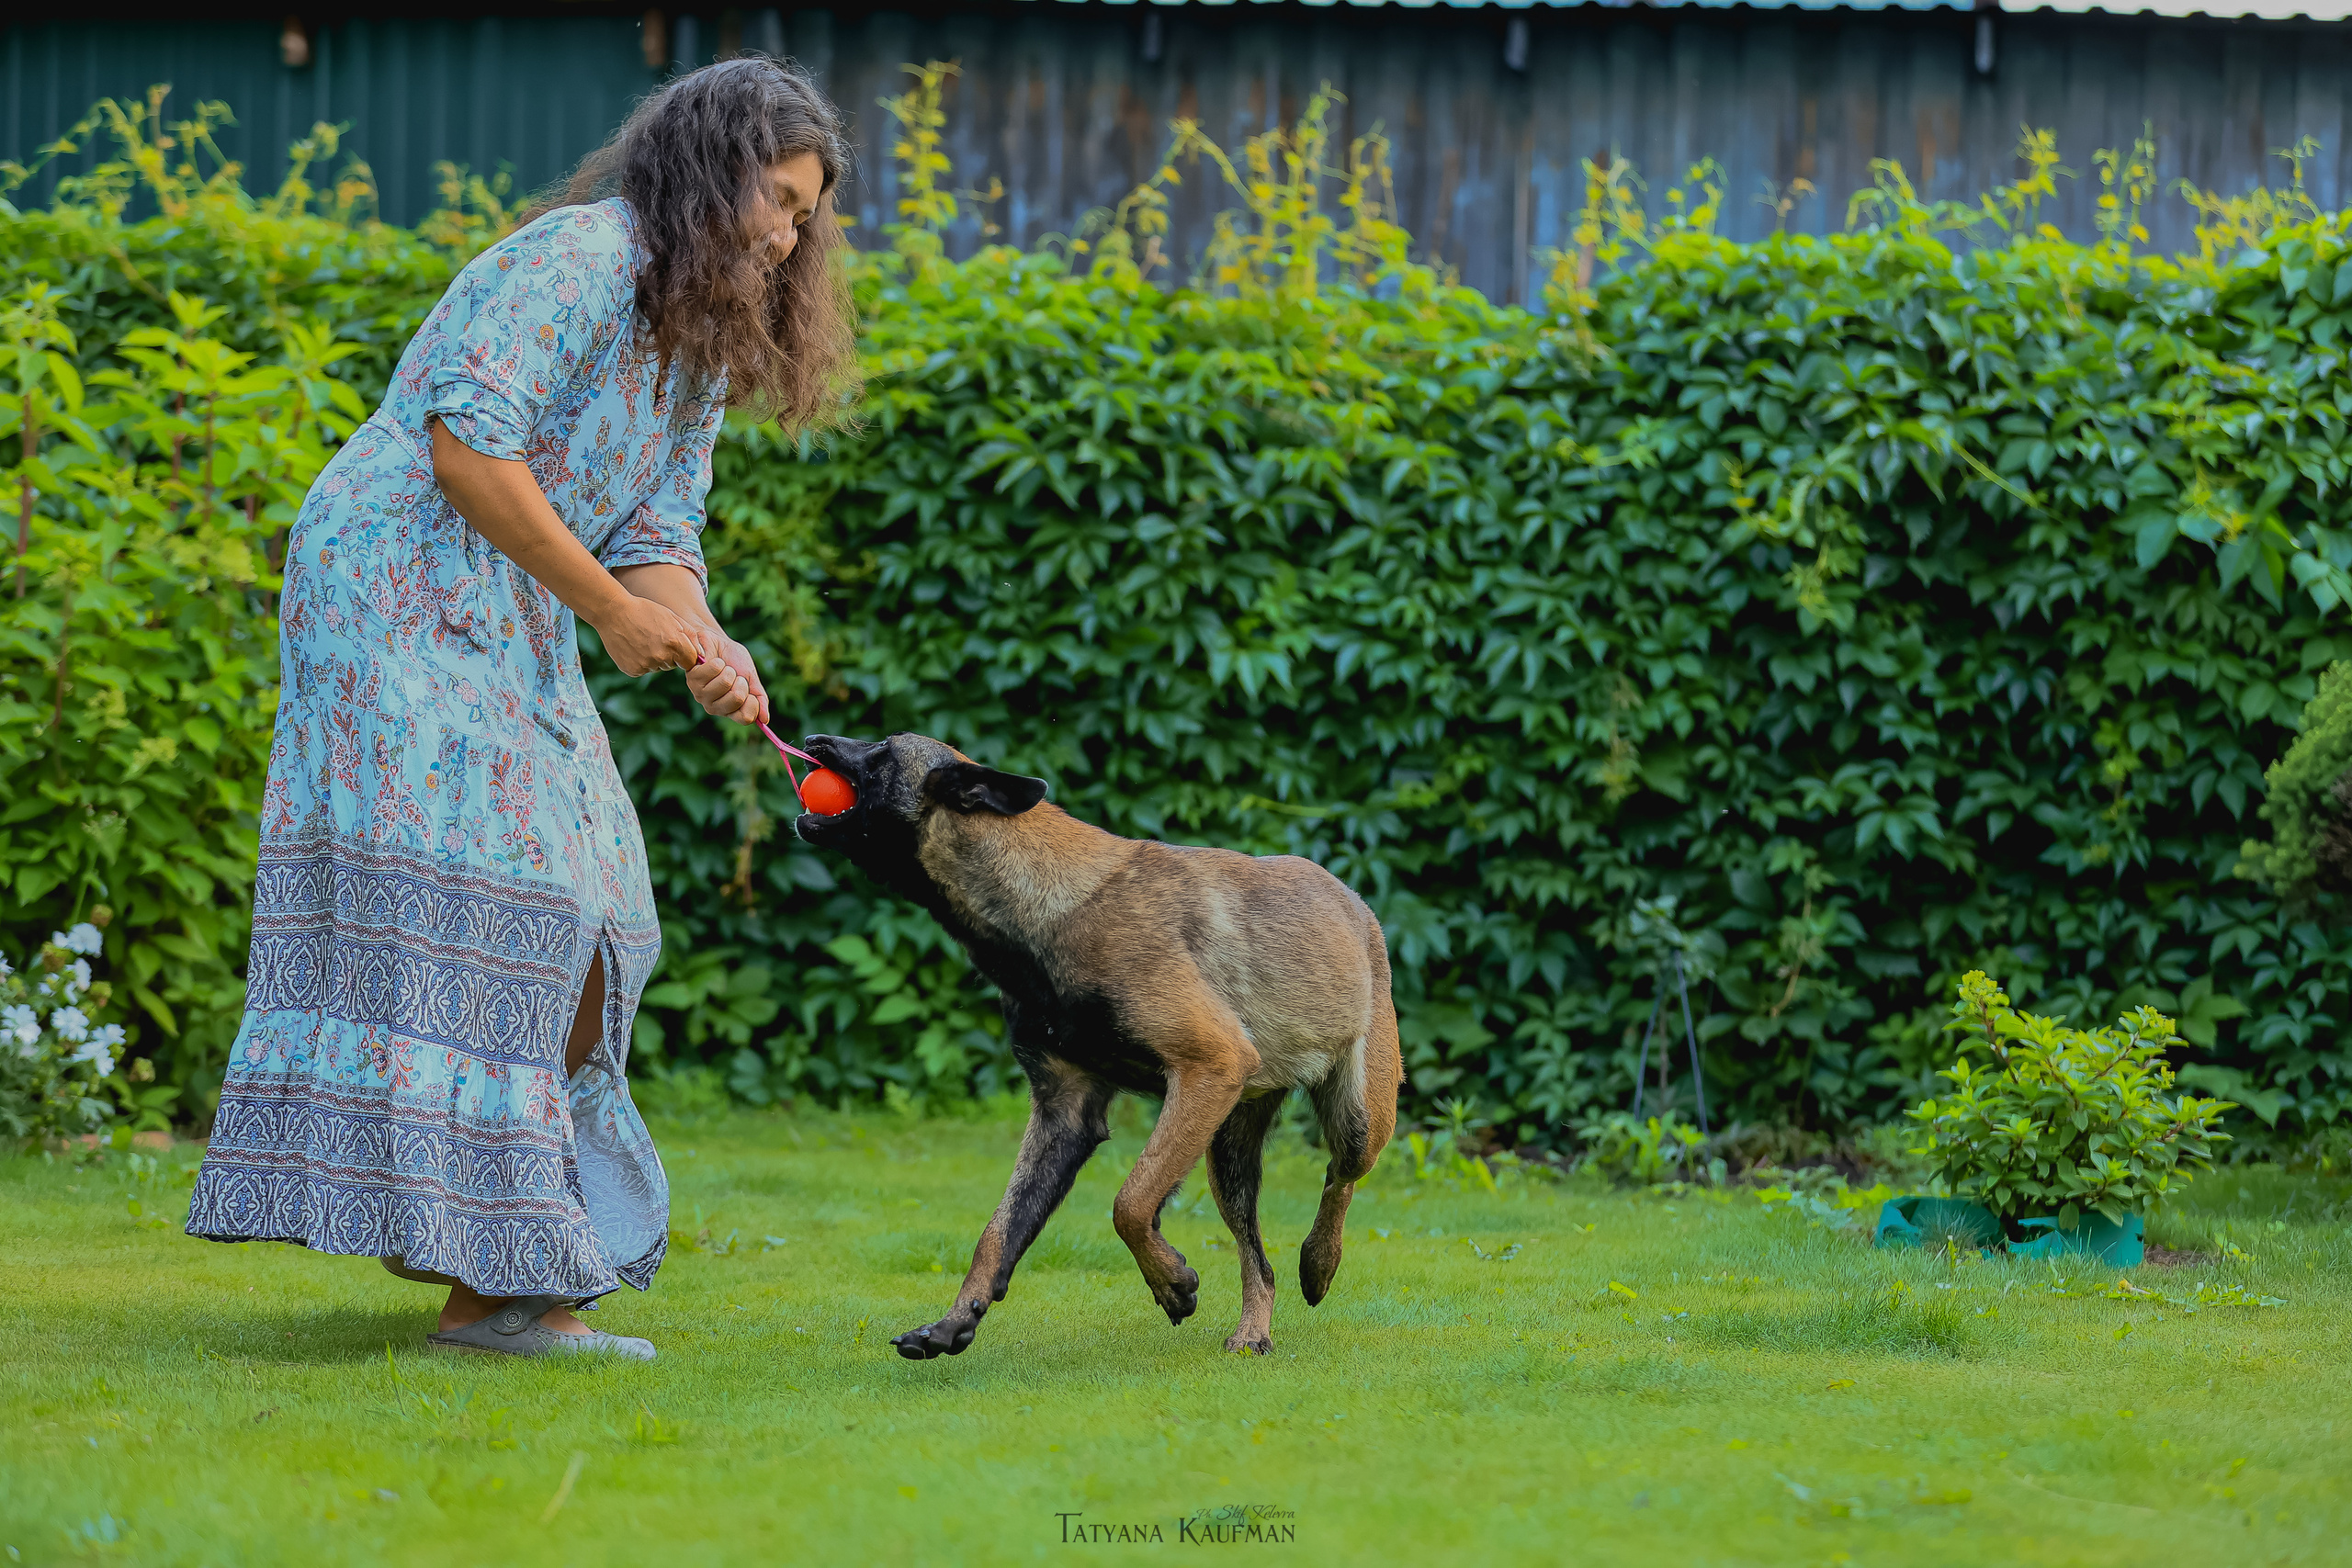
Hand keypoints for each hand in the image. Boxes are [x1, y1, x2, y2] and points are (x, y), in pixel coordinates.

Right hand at [592, 595, 708, 677]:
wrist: (613, 612)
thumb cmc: (645, 611)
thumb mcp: (672, 618)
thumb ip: (690, 637)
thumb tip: (701, 656)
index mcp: (674, 643)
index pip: (691, 661)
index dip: (686, 654)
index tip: (679, 647)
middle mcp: (661, 657)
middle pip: (673, 664)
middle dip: (669, 654)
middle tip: (655, 637)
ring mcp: (645, 665)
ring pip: (658, 667)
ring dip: (655, 658)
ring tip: (643, 640)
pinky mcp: (632, 670)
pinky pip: (643, 670)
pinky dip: (640, 661)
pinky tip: (633, 646)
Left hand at [684, 635, 770, 725]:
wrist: (718, 643)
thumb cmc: (734, 662)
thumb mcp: (751, 679)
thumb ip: (759, 699)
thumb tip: (765, 720)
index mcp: (730, 710)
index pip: (746, 718)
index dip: (753, 701)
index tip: (749, 689)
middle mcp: (714, 707)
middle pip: (736, 699)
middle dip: (741, 680)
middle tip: (734, 675)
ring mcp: (701, 695)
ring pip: (724, 683)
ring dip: (728, 669)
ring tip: (723, 668)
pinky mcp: (692, 679)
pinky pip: (714, 670)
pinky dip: (717, 662)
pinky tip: (712, 662)